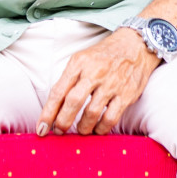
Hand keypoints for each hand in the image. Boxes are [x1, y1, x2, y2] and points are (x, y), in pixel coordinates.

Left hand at [37, 27, 160, 136]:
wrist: (135, 45)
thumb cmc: (103, 56)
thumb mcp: (82, 59)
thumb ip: (69, 79)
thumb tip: (54, 108)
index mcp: (79, 63)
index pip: (58, 91)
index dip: (48, 113)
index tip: (40, 128)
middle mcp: (94, 72)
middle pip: (73, 102)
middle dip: (62, 122)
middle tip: (58, 132)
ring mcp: (111, 84)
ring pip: (91, 113)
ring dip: (82, 127)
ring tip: (80, 131)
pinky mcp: (127, 94)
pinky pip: (111, 117)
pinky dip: (101, 128)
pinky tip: (97, 129)